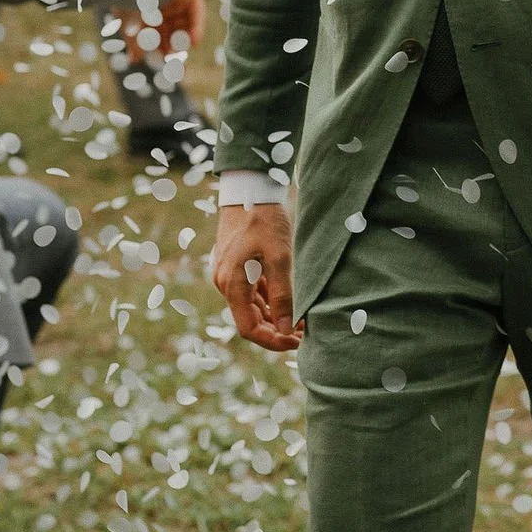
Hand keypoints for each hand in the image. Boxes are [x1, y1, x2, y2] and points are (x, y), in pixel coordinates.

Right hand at [109, 0, 203, 61]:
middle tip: (171, 57)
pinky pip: (196, 13)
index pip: (157, 28)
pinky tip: (192, 43)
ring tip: (179, 51)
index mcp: (147, 6)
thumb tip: (134, 61)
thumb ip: (134, 43)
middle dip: (171, 43)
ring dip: (183, 37)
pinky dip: (196, 28)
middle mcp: (163, 0)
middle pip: (172, 27)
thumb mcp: (130, 26)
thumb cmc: (128, 1)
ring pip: (184, 21)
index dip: (159, 44)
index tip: (160, 58)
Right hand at [211, 199, 301, 351]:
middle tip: (306, 332)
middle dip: (278, 330)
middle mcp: (225, 284)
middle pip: (250, 321)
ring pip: (253, 308)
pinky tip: (293, 303)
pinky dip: (271, 302)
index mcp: (232, 284)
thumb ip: (283, 296)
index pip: (249, 328)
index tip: (297, 342)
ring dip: (276, 317)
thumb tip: (287, 330)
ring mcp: (229, 276)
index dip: (273, 340)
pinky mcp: (237, 268)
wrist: (249, 190)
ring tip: (304, 320)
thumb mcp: (280, 258)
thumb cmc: (265, 220)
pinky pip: (253, 293)